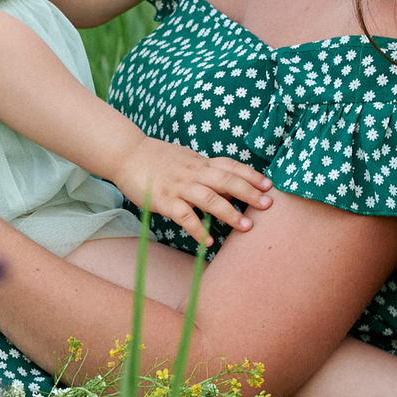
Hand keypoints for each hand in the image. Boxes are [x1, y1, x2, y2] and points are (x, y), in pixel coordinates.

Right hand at [108, 135, 271, 249]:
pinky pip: (184, 216)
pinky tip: (208, 242)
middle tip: (268, 205)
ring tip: (247, 227)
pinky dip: (197, 229)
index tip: (269, 186)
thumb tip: (231, 184)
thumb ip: (207, 171)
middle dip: (248, 193)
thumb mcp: (187, 159)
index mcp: (200, 162)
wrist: (127, 155)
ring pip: (209, 198)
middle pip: (226, 181)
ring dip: (229, 213)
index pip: (231, 166)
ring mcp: (179, 187)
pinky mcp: (164, 201)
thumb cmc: (159, 159)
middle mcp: (193, 173)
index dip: (251, 175)